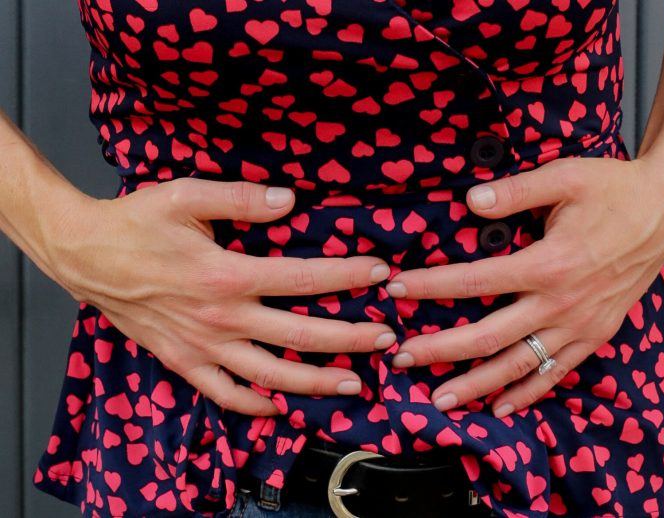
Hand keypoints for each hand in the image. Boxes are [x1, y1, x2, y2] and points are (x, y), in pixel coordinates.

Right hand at [47, 178, 395, 415]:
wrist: (82, 254)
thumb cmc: (134, 223)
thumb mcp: (186, 196)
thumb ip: (241, 199)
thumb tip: (288, 199)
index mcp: (228, 275)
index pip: (304, 279)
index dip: (347, 275)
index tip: (379, 273)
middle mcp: (221, 318)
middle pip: (300, 335)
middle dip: (351, 338)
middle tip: (387, 340)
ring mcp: (202, 346)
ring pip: (270, 374)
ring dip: (316, 382)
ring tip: (353, 385)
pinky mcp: (181, 361)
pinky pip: (224, 392)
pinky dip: (254, 403)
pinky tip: (280, 405)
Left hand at [385, 153, 663, 416]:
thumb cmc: (614, 190)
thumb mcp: (564, 177)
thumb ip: (514, 191)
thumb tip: (470, 201)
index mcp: (548, 263)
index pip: (474, 281)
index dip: (429, 286)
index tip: (396, 289)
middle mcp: (561, 303)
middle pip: (488, 336)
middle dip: (440, 349)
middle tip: (401, 358)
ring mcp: (580, 324)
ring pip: (520, 364)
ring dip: (477, 384)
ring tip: (441, 399)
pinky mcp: (595, 334)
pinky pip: (557, 372)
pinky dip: (529, 391)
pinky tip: (502, 406)